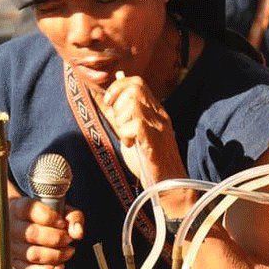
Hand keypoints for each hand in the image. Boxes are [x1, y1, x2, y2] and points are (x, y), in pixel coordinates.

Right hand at [9, 196, 84, 268]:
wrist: (26, 224)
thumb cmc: (44, 216)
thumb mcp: (61, 209)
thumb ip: (73, 216)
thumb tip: (77, 232)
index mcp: (20, 208)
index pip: (31, 210)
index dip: (50, 218)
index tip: (62, 223)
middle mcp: (12, 227)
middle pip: (32, 234)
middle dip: (56, 238)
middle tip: (68, 239)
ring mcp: (12, 246)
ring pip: (32, 255)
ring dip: (55, 256)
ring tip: (67, 252)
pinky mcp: (15, 263)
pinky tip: (58, 266)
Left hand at [98, 72, 188, 211]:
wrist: (167, 186)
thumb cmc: (147, 162)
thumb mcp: (129, 133)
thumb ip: (118, 116)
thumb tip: (101, 98)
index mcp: (155, 111)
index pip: (137, 82)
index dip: (118, 87)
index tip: (108, 101)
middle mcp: (159, 114)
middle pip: (135, 88)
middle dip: (119, 104)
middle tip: (120, 124)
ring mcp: (159, 125)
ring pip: (133, 104)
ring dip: (122, 121)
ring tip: (127, 138)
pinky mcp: (155, 139)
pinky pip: (136, 123)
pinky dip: (126, 134)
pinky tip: (130, 145)